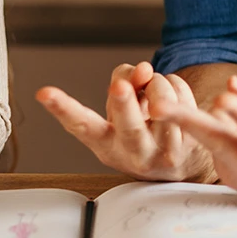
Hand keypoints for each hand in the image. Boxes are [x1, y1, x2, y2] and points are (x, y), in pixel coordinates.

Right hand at [37, 62, 213, 181]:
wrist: (184, 167)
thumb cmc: (141, 131)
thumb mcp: (121, 110)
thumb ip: (124, 82)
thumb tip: (142, 70)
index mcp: (105, 144)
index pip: (80, 125)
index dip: (62, 108)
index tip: (44, 93)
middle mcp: (133, 153)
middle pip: (128, 125)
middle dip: (123, 103)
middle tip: (120, 87)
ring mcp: (164, 153)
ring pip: (161, 95)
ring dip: (156, 81)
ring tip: (154, 94)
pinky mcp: (191, 146)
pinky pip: (183, 95)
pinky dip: (176, 86)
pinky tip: (175, 103)